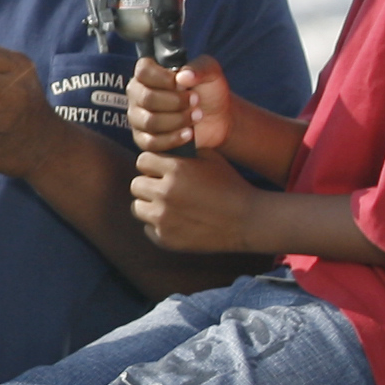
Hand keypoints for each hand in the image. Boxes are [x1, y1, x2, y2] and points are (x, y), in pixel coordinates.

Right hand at [127, 55, 235, 159]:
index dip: (163, 78)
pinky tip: (189, 133)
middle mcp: (138, 94)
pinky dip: (173, 139)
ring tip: (196, 116)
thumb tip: (183, 76)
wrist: (219, 119)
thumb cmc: (210, 91)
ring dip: (177, 120)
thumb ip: (199, 68)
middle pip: (146, 98)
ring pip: (149, 121)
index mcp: (149, 73)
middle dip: (176, 102)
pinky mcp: (143, 139)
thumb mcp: (211, 72)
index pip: (143, 71)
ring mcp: (138, 117)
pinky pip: (151, 142)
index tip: (182, 84)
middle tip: (196, 101)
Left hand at [130, 151, 256, 254]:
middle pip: (137, 184)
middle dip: (150, 185)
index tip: (163, 170)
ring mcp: (163, 218)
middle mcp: (165, 193)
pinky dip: (159, 225)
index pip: (143, 161)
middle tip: (166, 189)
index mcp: (175, 169)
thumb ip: (182, 152)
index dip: (153, 164)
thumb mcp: (210, 159)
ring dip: (150, 205)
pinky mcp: (165, 238)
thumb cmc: (230, 185)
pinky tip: (178, 221)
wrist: (248, 221)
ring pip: (138, 207)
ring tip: (170, 205)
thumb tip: (162, 145)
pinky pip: (148, 227)